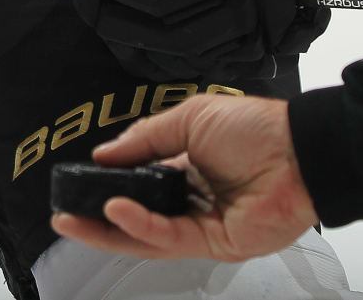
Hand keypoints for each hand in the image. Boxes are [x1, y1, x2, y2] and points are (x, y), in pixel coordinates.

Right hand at [50, 93, 317, 260]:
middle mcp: (191, 199)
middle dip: (95, 220)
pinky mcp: (217, 243)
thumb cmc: (255, 128)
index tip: (76, 181)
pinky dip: (141, 225)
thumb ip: (144, 139)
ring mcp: (203, 224)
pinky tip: (117, 210)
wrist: (300, 151)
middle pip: (135, 218)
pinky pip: (171, 238)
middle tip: (63, 215)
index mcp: (185, 168)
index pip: (137, 184)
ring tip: (74, 219)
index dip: (106, 184)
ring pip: (147, 236)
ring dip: (109, 230)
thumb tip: (104, 155)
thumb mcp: (188, 119)